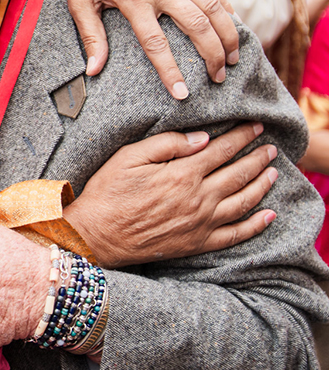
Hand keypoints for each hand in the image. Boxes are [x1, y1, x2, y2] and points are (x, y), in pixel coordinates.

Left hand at [64, 0, 237, 98]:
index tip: (183, 94)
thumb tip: (94, 71)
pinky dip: (225, 6)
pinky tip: (232, 25)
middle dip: (213, 56)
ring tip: (234, 58)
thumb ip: (90, 36)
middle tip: (219, 78)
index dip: (171, 71)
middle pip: (197, 27)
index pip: (157, 44)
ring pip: (213, 7)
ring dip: (228, 34)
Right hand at [67, 124, 278, 266]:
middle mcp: (199, 198)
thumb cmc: (107, 193)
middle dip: (258, 157)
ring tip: (273, 172)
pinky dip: (256, 225)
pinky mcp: (198, 243)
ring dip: (263, 185)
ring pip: (244, 201)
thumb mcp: (128, 158)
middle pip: (239, 173)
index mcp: (182, 174)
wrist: (96, 236)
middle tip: (271, 148)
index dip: (242, 136)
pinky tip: (268, 215)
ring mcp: (201, 223)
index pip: (222, 149)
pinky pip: (236, 234)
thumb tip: (202, 138)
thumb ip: (167, 144)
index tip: (256, 127)